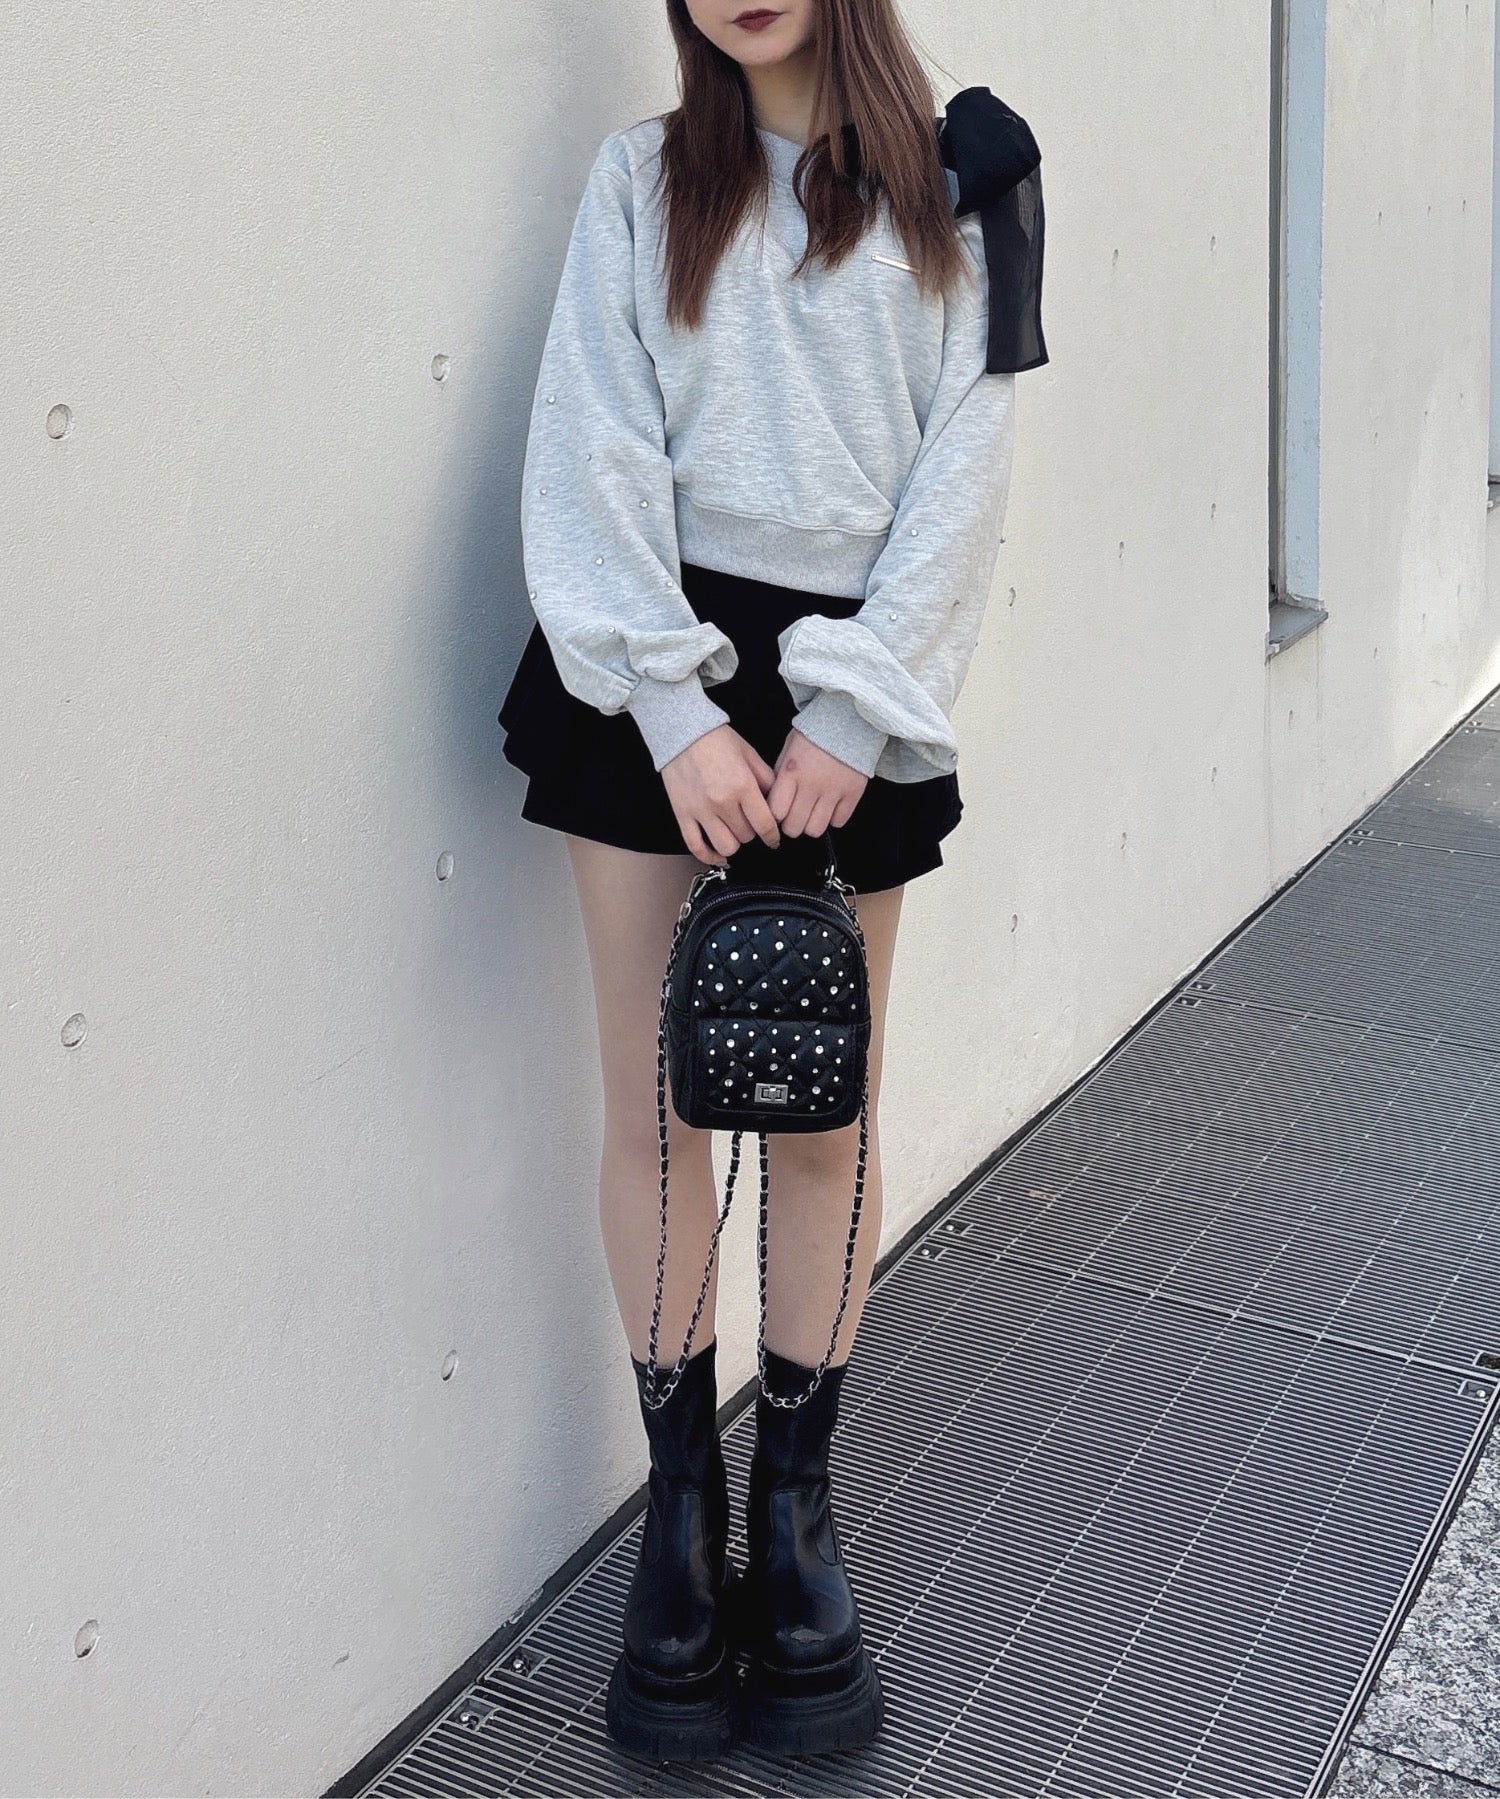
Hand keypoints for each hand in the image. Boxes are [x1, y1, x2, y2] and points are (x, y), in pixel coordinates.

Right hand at [660, 724, 781, 864]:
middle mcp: (722, 802)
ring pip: (725, 847)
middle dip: (752, 832)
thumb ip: (767, 779)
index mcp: (742, 786)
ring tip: (734, 833)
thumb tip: (777, 802)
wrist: (682, 731)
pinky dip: (709, 856)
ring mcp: (700, 811)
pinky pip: (696, 846)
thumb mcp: (750, 754)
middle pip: (746, 836)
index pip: (765, 825)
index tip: (774, 839)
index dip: (773, 836)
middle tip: (749, 823)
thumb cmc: (717, 740)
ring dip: (734, 844)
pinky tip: (718, 855)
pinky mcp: (683, 814)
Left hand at [766, 727, 868, 837]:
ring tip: (812, 813)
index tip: (779, 812)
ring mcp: (833, 791)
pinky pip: (838, 822)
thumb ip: (780, 776)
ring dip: (811, 824)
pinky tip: (830, 806)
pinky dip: (833, 818)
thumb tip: (774, 803)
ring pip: (815, 830)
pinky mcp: (852, 794)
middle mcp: (811, 785)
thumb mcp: (788, 750)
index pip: (776, 812)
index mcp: (791, 772)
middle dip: (791, 825)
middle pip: (794, 827)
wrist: (848, 721)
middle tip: (795, 816)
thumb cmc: (814, 735)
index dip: (775, 816)